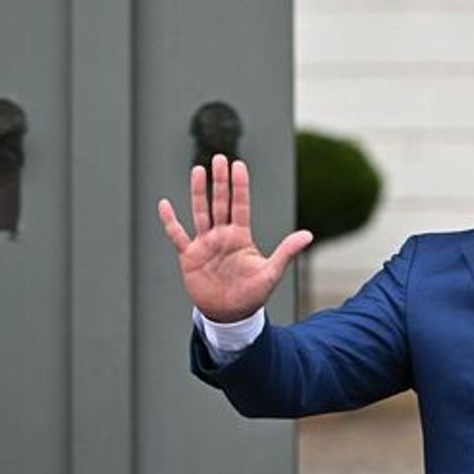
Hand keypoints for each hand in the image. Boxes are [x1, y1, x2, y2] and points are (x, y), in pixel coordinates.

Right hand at [156, 154, 312, 322]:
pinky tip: (164, 204)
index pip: (240, 205)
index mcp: (241, 237)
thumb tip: (308, 234)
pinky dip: (170, 221)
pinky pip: (178, 235)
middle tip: (219, 158)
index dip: (240, 186)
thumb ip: (286, 252)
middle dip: (220, 181)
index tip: (239, 165)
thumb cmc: (252, 294)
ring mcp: (205, 244)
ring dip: (198, 193)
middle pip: (220, 203)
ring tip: (198, 170)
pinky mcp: (190, 256)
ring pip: (200, 213)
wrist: (230, 314)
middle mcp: (222, 236)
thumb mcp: (271, 273)